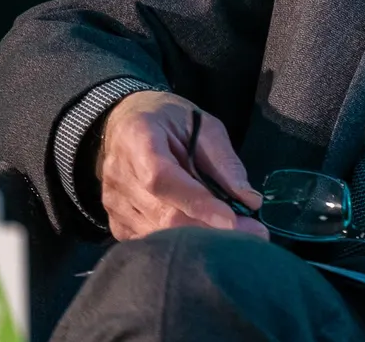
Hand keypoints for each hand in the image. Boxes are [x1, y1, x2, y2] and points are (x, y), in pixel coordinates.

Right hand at [95, 90, 266, 241]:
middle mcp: (118, 174)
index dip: (197, 203)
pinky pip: (149, 242)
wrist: (127, 122)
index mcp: (138, 138)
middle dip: (210, 229)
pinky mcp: (115, 221)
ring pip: (157, 234)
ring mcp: (112, 202)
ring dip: (199, 241)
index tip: (233, 220)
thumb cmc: (169, 121)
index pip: (162, 179)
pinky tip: (205, 239)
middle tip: (253, 236)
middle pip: (162, 214)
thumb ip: (224, 161)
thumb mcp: (204, 125)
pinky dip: (178, 244)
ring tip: (235, 239)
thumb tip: (249, 201)